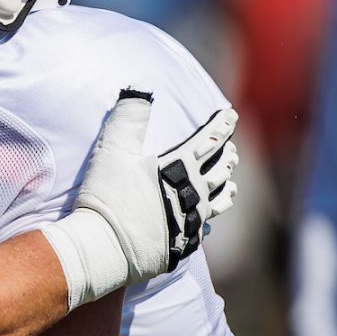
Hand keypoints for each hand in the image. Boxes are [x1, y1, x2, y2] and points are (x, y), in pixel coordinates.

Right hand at [40, 90, 238, 308]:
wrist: (104, 247)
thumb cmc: (107, 196)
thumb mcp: (113, 150)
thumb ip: (129, 117)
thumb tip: (141, 88)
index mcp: (179, 168)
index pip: (208, 139)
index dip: (221, 124)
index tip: (231, 115)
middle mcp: (192, 193)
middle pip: (219, 170)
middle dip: (226, 156)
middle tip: (231, 149)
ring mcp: (189, 221)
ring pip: (218, 201)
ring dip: (225, 187)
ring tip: (231, 184)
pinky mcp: (181, 244)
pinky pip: (202, 229)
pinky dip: (208, 220)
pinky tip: (206, 223)